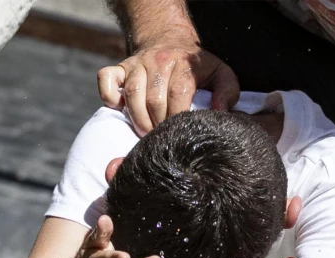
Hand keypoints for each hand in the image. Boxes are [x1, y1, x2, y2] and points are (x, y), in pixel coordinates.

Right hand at [98, 43, 239, 132]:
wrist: (169, 40)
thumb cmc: (195, 67)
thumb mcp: (219, 73)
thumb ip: (227, 92)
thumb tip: (221, 112)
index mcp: (184, 64)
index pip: (178, 92)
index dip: (178, 116)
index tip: (179, 134)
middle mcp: (158, 61)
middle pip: (154, 99)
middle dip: (158, 124)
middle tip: (162, 141)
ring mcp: (136, 64)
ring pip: (132, 93)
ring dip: (138, 118)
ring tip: (145, 134)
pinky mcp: (120, 68)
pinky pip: (106, 79)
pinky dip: (107, 95)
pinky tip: (117, 108)